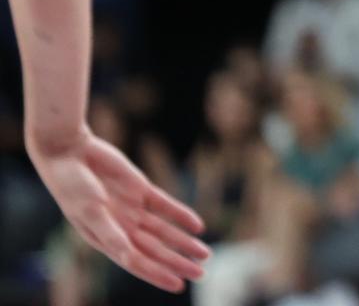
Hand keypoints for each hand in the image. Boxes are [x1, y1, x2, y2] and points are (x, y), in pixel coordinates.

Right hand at [32, 129, 208, 291]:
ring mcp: (133, 209)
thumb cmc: (72, 186)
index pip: (136, 262)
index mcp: (105, 239)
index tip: (179, 285)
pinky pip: (166, 206)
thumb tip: (128, 256)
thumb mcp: (90, 212)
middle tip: (201, 274)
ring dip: (184, 242)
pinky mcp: (141, 190)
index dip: (157, 274)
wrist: (71, 154)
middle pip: (155, 250)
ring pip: (164, 231)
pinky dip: (182, 216)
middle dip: (177, 263)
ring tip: (205, 254)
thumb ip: (110, 233)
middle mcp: (121, 228)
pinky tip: (198, 226)